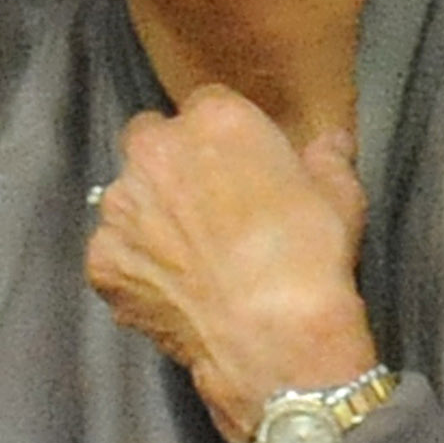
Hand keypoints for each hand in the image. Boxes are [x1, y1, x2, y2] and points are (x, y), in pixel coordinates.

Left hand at [85, 87, 376, 442]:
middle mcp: (154, 152)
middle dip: (172, 167)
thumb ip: (327, 159)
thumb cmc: (310, 258)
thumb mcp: (340, 197)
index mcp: (212, 121)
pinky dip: (137, 269)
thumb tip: (331, 143)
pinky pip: (116, 256)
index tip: (237, 167)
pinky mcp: (103, 260)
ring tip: (192, 257)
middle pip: (151, 144)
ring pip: (127, 199)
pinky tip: (173, 292)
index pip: (205, 108)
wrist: (273, 334)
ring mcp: (121, 207)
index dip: (221, 140)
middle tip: (207, 209)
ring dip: (149, 217)